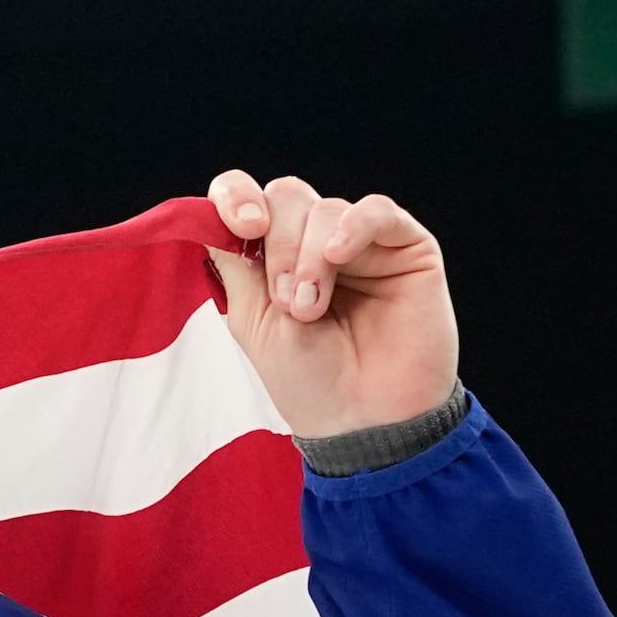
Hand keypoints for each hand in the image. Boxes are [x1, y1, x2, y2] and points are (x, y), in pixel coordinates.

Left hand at [205, 171, 458, 439]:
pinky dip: (354, 226)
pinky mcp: (406, 247)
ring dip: (311, 257)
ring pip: (326, 207)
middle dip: (277, 246)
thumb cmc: (307, 379)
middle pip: (286, 197)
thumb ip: (237, 264)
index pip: (247, 199)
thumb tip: (211, 214)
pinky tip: (342, 256)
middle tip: (288, 301)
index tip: (242, 226)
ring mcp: (361, 243)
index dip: (236, 197)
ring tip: (312, 308)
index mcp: (271, 258)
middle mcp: (314, 243)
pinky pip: (377, 211)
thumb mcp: (254, 320)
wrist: (362, 418)